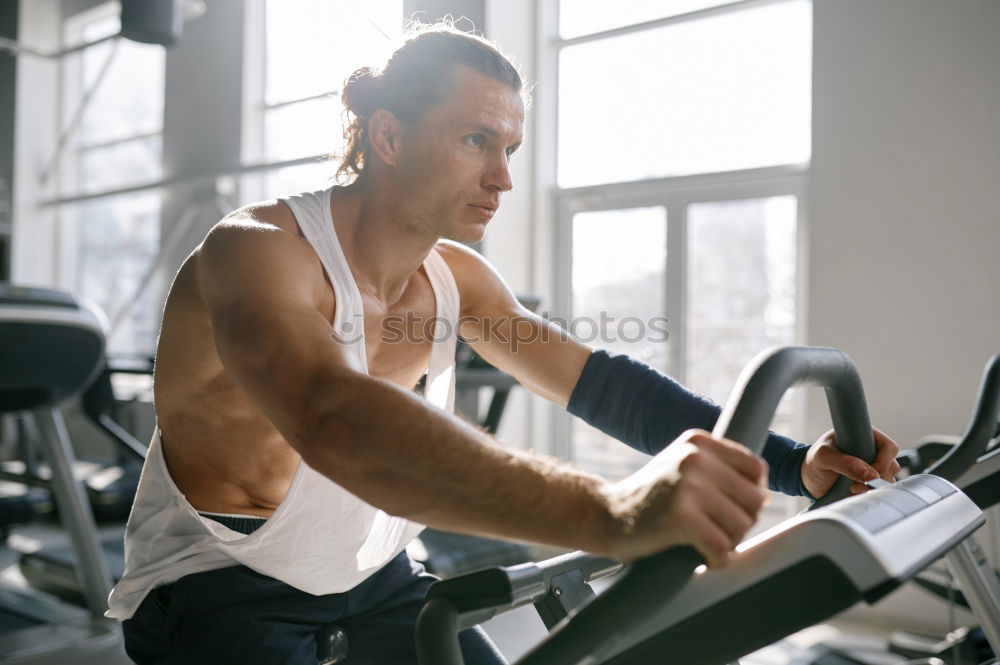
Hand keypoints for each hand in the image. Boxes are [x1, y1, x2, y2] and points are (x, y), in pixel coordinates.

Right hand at [602, 429, 768, 568]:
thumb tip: (763, 494)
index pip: (755, 468)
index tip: (730, 507)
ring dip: (728, 542)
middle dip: (741, 521)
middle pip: (754, 499)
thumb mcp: (681, 466)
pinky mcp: (680, 516)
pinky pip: (722, 547)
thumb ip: (718, 470)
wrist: (605, 515)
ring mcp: (687, 485)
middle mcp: (694, 457)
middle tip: (717, 529)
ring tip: (705, 541)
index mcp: (698, 442)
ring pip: (741, 525)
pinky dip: (716, 559)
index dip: (751, 494)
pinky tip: (702, 557)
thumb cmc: (649, 497)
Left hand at [801, 428, 900, 498]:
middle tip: (856, 481)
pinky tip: (852, 492)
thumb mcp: (823, 458)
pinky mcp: (868, 483)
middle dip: (877, 477)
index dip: (884, 461)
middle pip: (892, 465)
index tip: (871, 473)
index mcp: (863, 436)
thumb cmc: (813, 461)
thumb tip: (871, 474)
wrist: (806, 478)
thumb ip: (845, 463)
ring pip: (888, 480)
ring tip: (851, 486)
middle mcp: (870, 451)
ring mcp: (871, 468)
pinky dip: (868, 494)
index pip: (889, 447)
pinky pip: (878, 492)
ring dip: (872, 487)